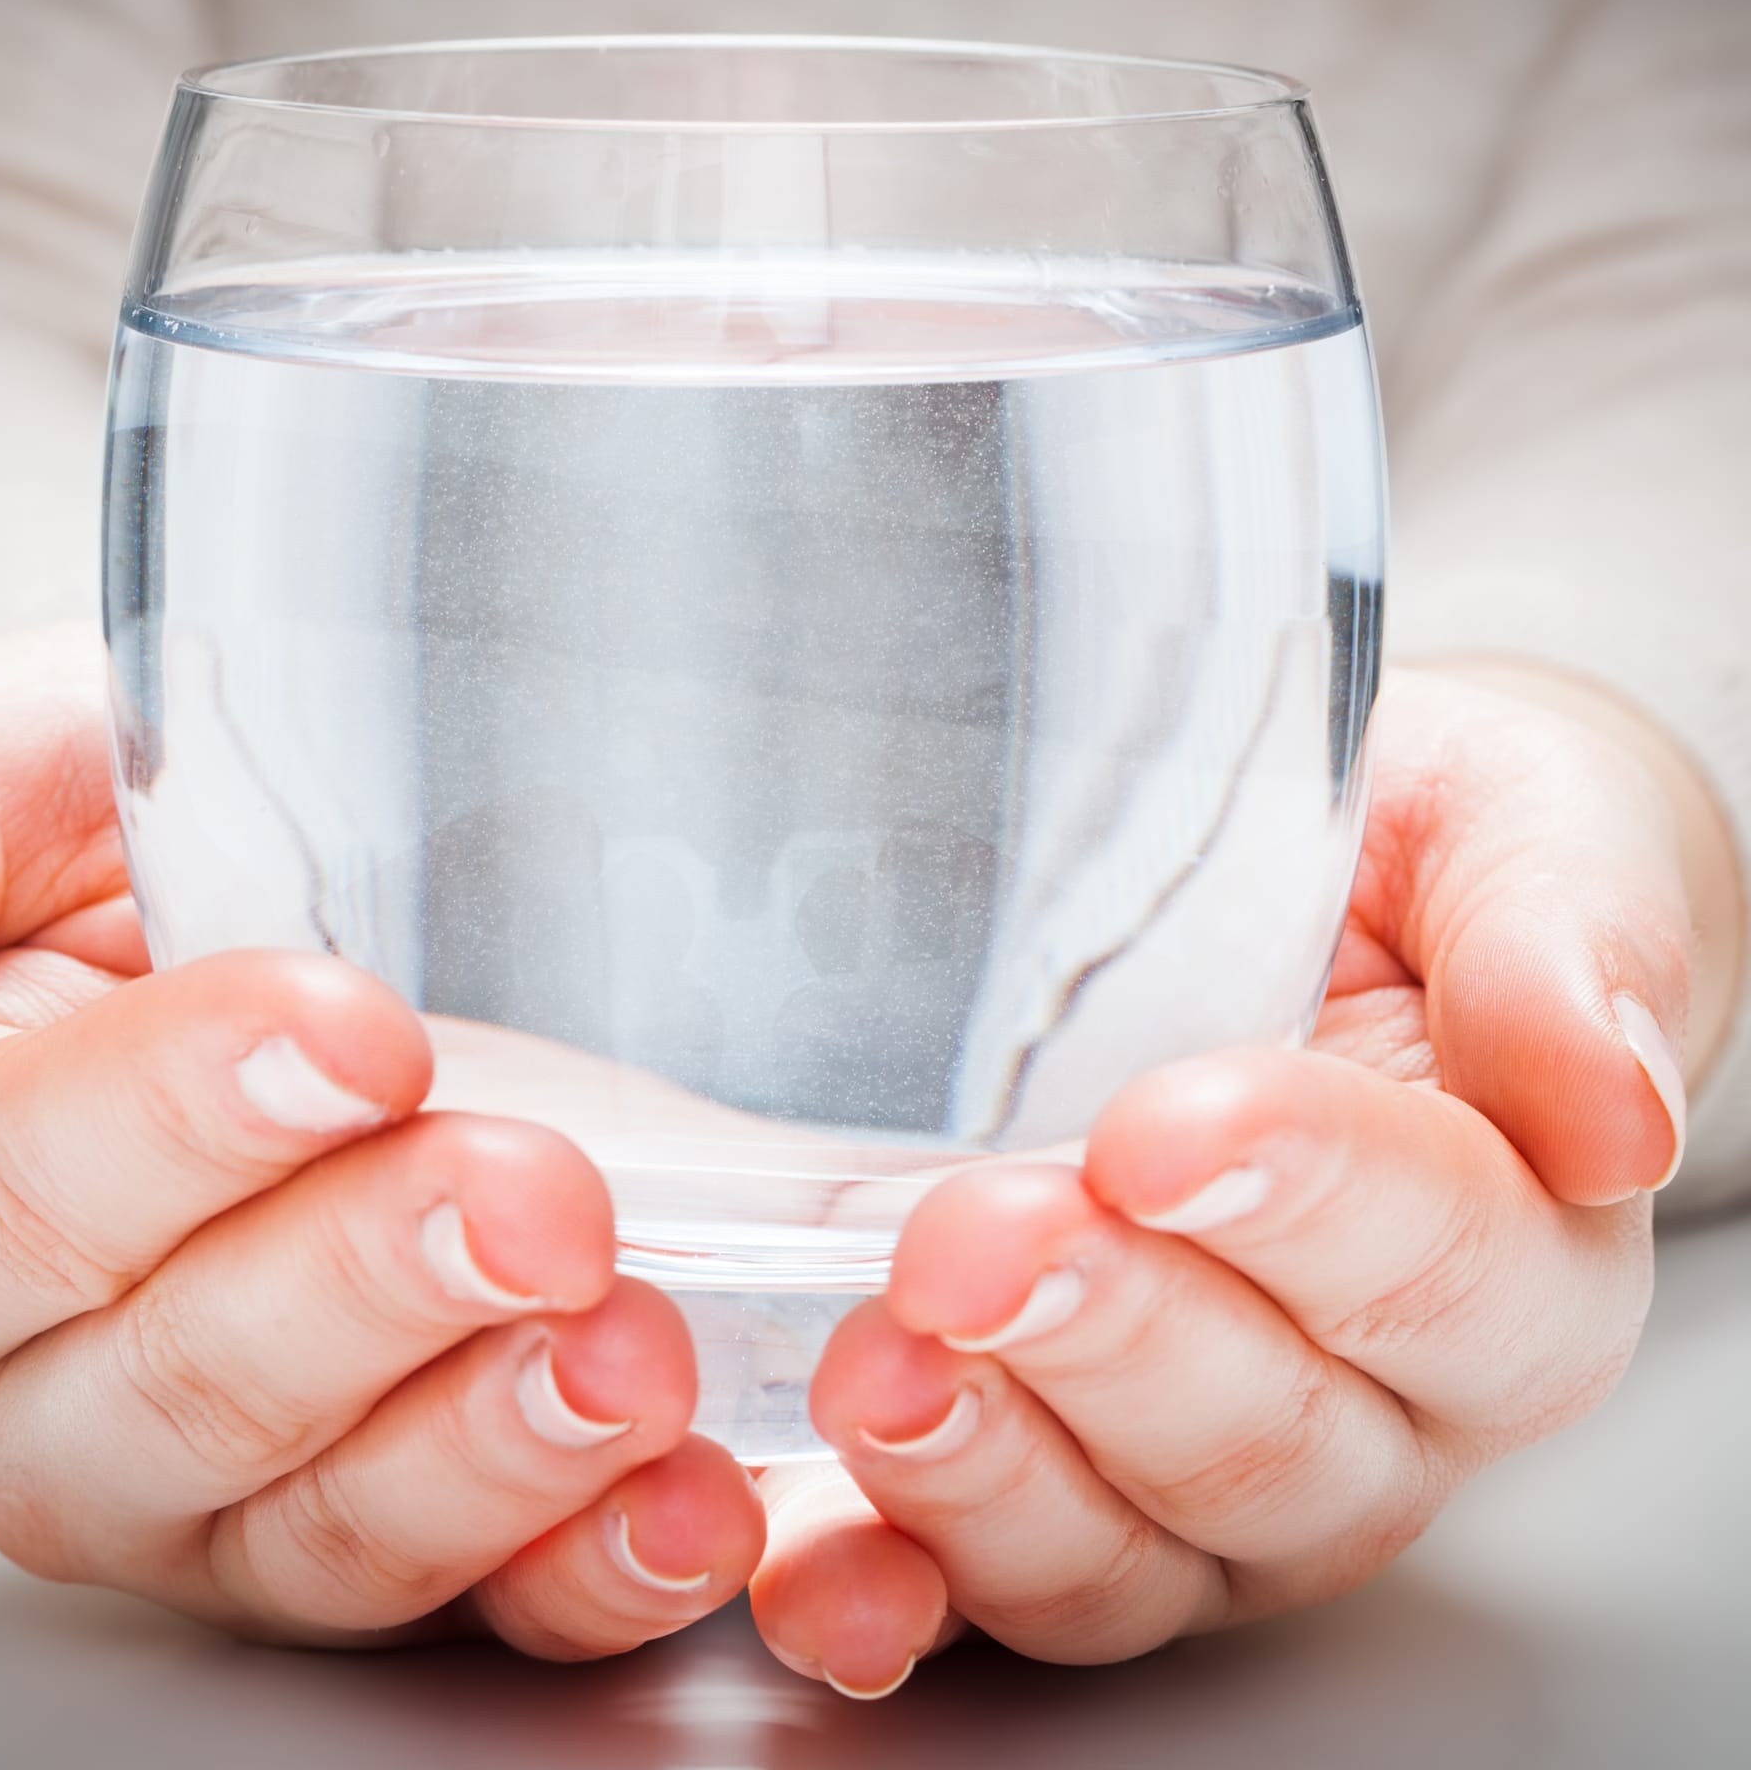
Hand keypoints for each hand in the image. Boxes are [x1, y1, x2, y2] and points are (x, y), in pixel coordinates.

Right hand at [0, 630, 763, 1652]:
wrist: (326, 857)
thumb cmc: (134, 815)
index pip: (2, 1212)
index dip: (173, 1133)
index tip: (351, 1035)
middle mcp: (57, 1380)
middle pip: (180, 1398)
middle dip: (370, 1289)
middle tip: (531, 1191)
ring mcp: (240, 1480)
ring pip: (328, 1534)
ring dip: (493, 1450)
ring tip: (626, 1351)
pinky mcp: (417, 1514)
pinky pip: (488, 1597)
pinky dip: (597, 1560)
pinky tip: (685, 1494)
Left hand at [749, 666, 1733, 1694]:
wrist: (1301, 898)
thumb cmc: (1418, 867)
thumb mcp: (1517, 837)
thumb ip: (1565, 943)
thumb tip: (1607, 1105)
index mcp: (1510, 1251)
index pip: (1439, 1263)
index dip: (1301, 1205)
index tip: (1161, 1134)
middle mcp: (1368, 1405)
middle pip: (1263, 1438)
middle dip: (1108, 1339)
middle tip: (977, 1241)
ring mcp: (1195, 1472)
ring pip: (1121, 1547)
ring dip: (987, 1472)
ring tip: (883, 1370)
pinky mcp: (1047, 1481)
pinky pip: (976, 1577)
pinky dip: (887, 1583)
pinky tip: (814, 1558)